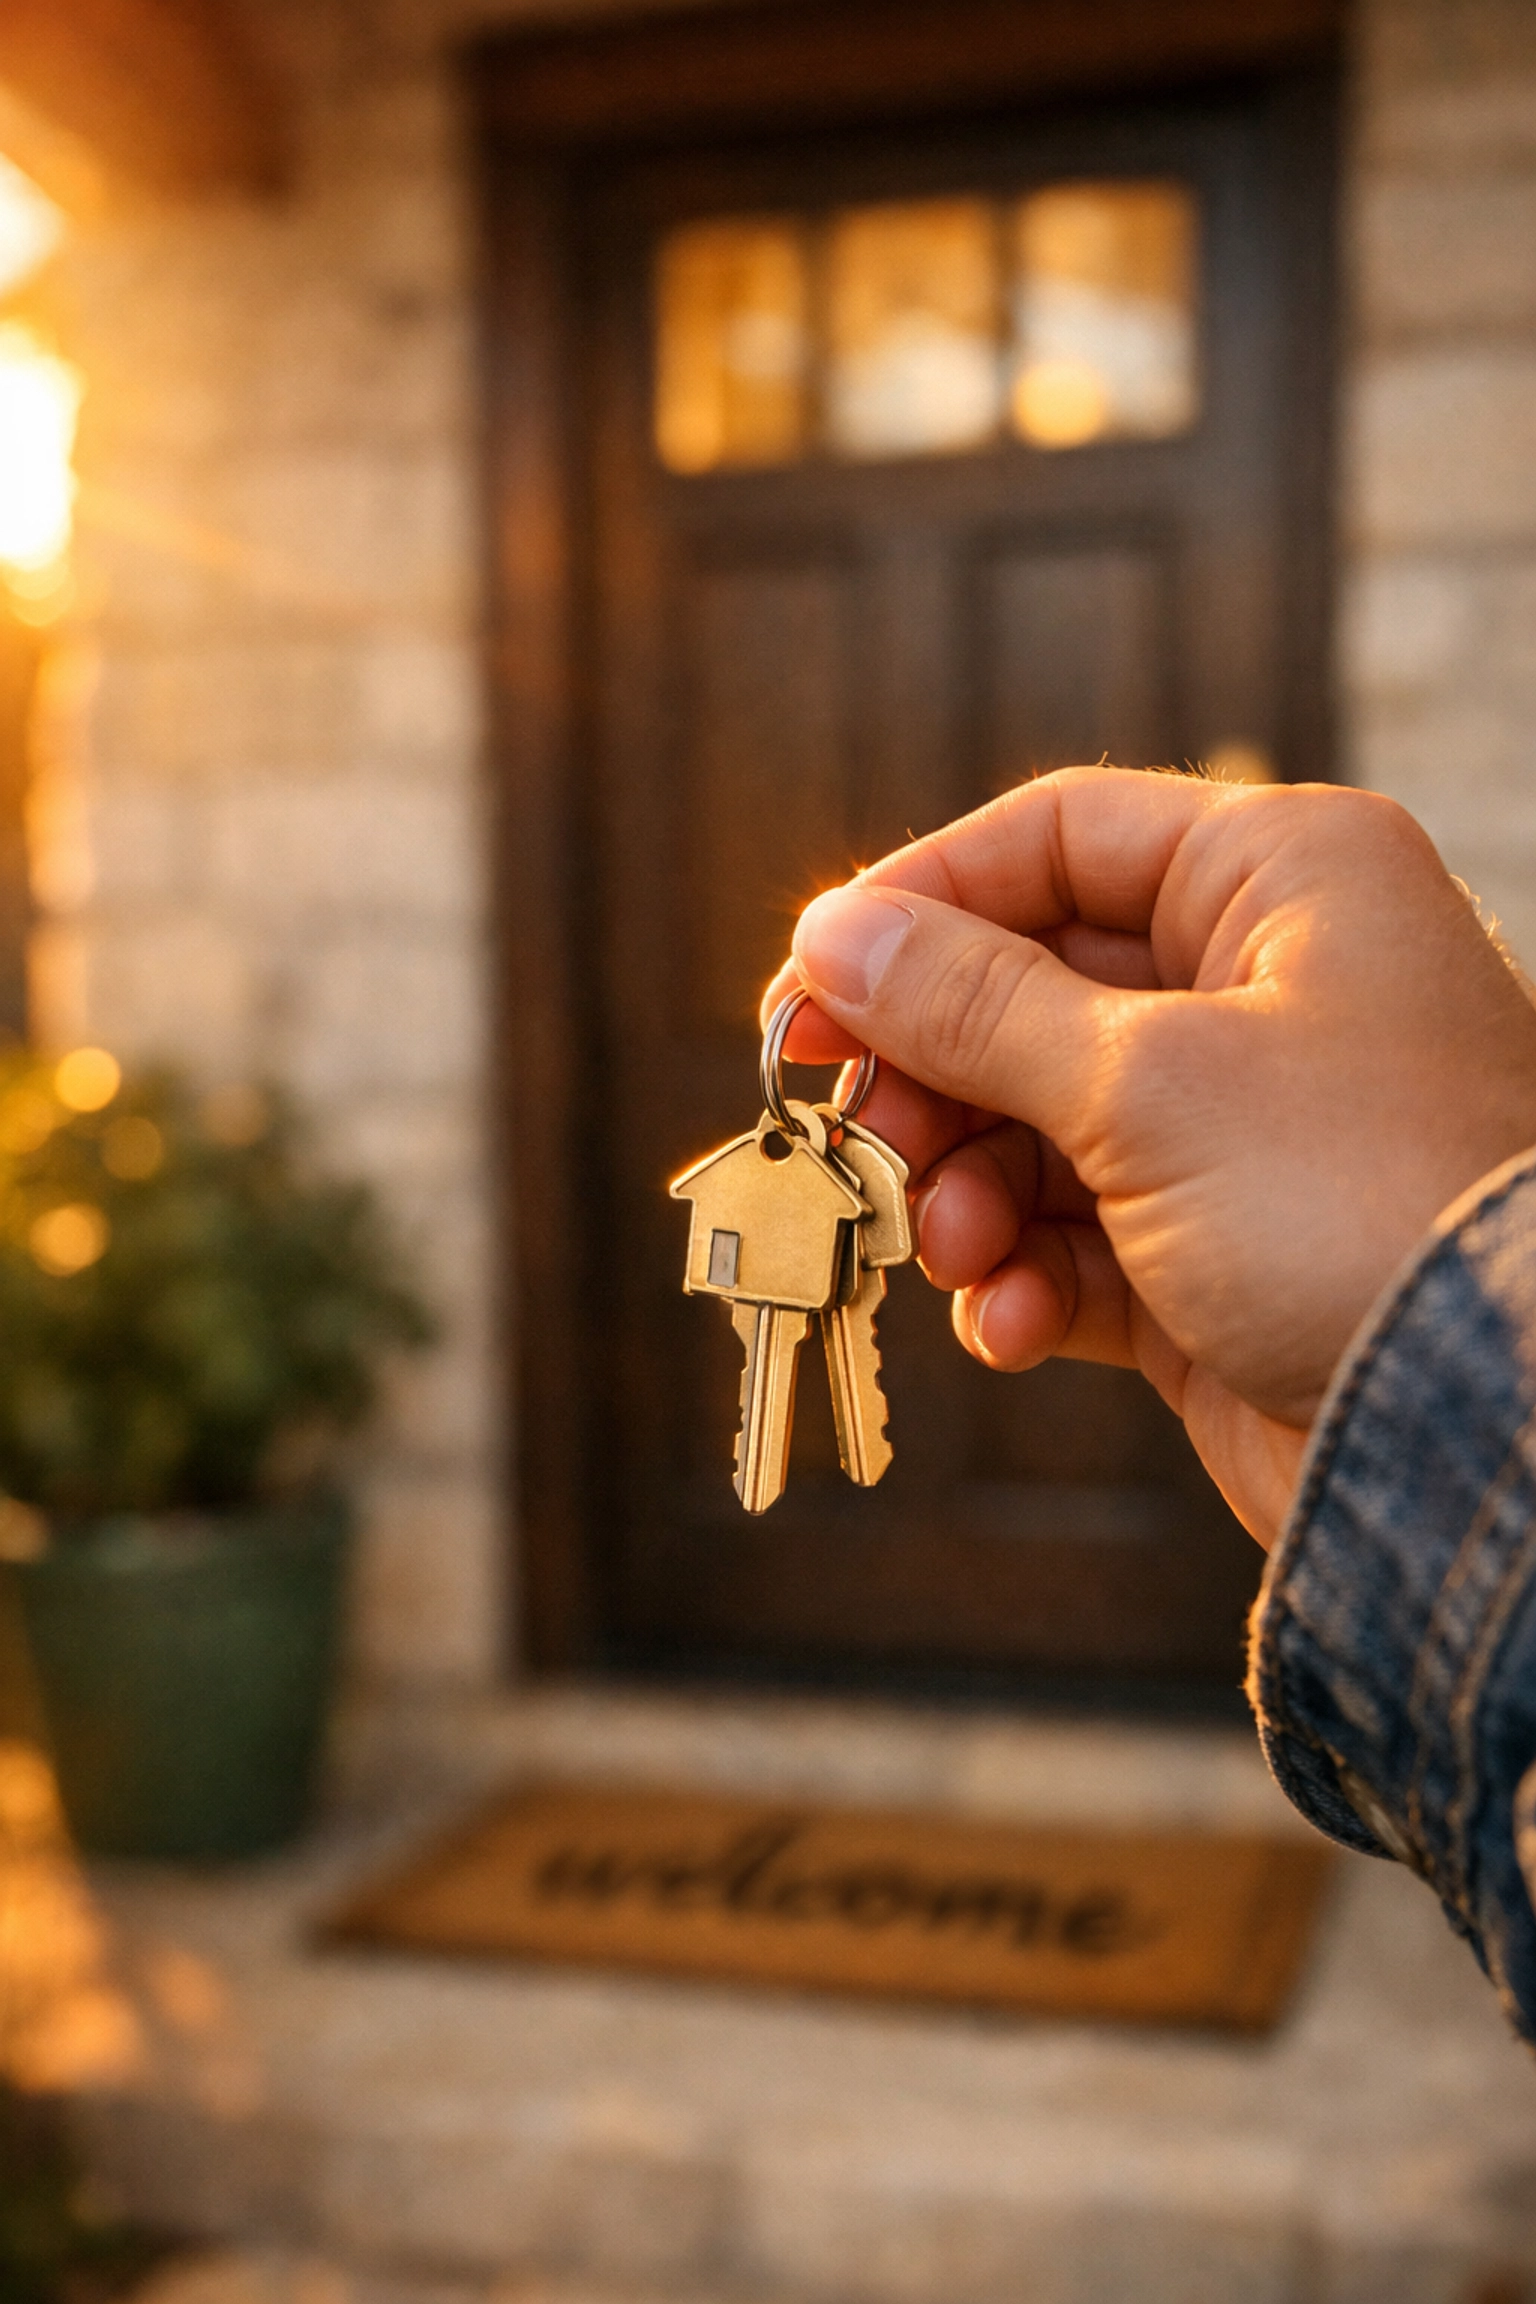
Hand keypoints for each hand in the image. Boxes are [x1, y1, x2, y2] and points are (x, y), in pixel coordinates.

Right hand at [761, 768, 1535, 1545]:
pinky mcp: (1217, 1256)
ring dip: (967, 1194)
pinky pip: (1075, 1240)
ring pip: (1037, 1126)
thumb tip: (831, 933)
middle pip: (1028, 990)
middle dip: (934, 1078)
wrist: (1492, 1432)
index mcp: (1280, 880)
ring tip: (947, 1255)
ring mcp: (1243, 1128)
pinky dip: (1024, 1278)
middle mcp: (1265, 986)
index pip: (1057, 839)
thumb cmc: (1356, 1205)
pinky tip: (1009, 1324)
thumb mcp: (1144, 1082)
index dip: (920, 904)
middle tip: (853, 1140)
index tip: (809, 989)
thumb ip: (972, 1006)